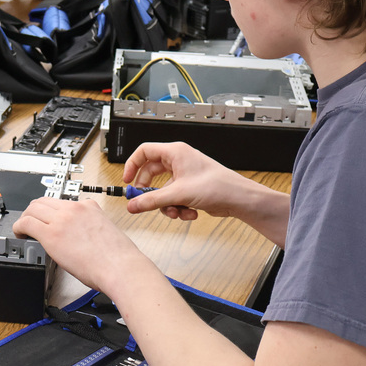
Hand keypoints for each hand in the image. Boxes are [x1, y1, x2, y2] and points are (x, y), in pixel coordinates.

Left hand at [13, 197, 148, 292]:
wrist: (120, 267)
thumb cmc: (118, 257)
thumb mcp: (106, 230)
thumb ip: (92, 226)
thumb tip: (82, 234)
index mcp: (89, 207)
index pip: (62, 202)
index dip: (51, 211)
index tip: (49, 219)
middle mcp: (74, 208)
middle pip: (44, 201)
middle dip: (35, 211)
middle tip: (31, 222)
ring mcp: (62, 219)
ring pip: (33, 209)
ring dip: (25, 218)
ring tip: (23, 229)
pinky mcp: (52, 234)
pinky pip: (27, 223)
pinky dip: (19, 227)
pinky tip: (19, 235)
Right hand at [123, 142, 254, 220]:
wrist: (238, 199)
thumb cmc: (218, 185)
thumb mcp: (178, 194)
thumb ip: (152, 200)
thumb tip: (132, 204)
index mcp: (175, 152)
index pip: (144, 151)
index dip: (132, 165)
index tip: (127, 180)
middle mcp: (179, 161)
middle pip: (151, 174)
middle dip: (150, 191)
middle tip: (143, 202)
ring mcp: (184, 175)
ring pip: (163, 190)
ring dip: (167, 205)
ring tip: (176, 212)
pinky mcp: (189, 189)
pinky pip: (174, 198)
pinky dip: (178, 208)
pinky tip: (189, 213)